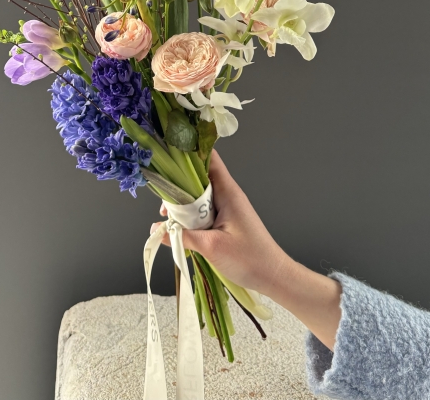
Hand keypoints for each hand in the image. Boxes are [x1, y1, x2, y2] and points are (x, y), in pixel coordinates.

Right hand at [152, 150, 289, 293]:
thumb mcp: (211, 247)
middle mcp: (227, 195)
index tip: (169, 157)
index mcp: (228, 191)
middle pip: (199, 178)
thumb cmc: (249, 258)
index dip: (190, 153)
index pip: (209, 159)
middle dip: (179, 187)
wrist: (273, 276)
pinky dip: (191, 217)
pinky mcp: (226, 221)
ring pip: (199, 197)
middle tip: (163, 204)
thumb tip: (157, 229)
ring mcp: (227, 208)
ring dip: (184, 206)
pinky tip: (181, 230)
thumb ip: (182, 236)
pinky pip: (204, 211)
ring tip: (168, 220)